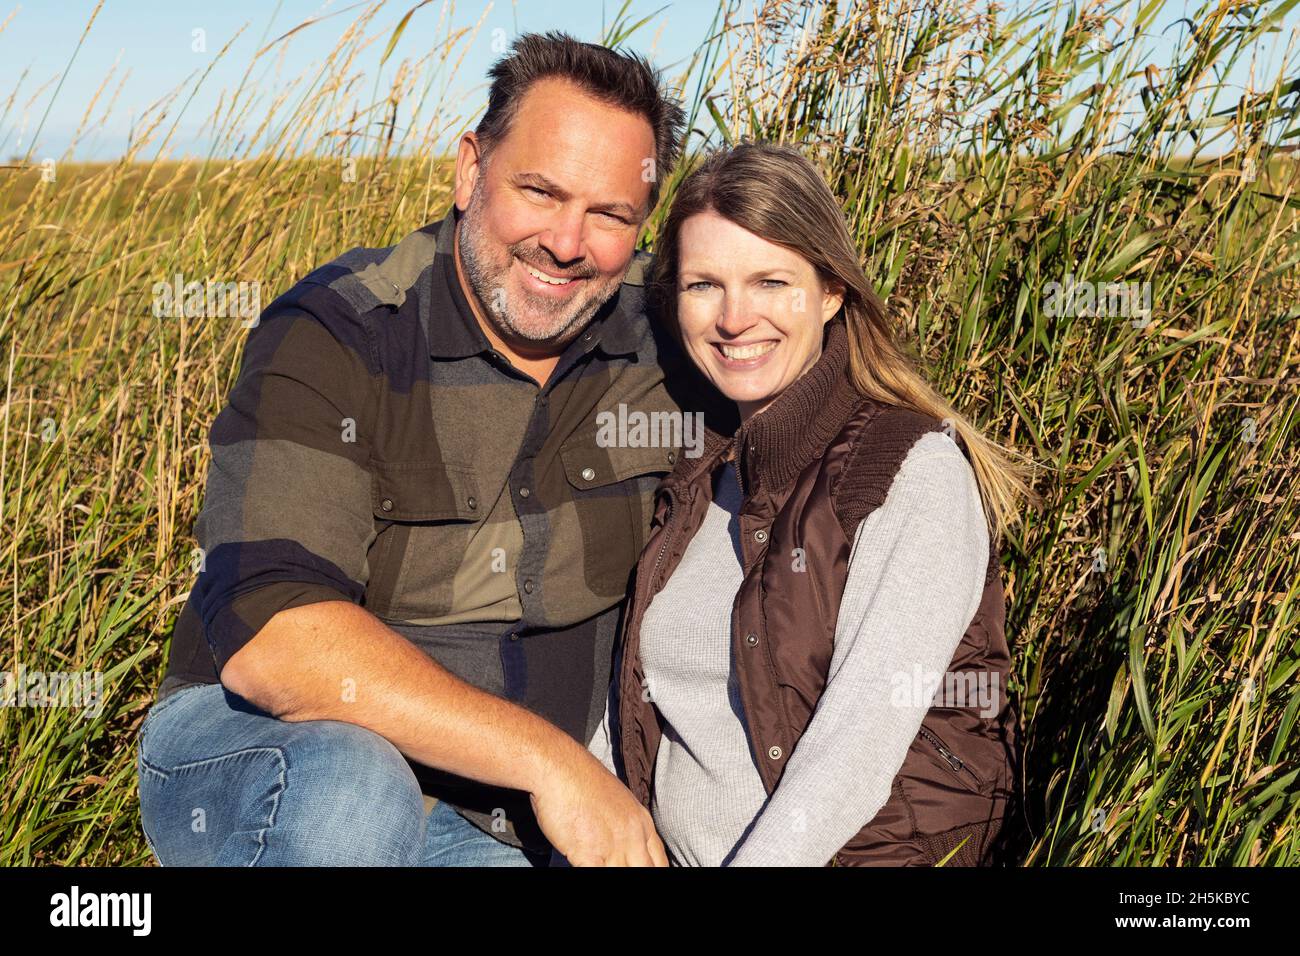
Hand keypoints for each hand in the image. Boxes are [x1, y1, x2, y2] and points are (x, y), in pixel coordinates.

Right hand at [529, 752, 667, 866]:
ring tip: (602, 865)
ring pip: (624, 874)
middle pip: (646, 870)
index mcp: (642, 822)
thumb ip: (626, 825)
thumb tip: (624, 845)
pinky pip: (597, 875)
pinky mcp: (589, 854)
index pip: (660, 861)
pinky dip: (589, 874)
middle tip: (619, 866)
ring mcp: (613, 847)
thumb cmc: (581, 780)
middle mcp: (633, 836)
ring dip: (613, 870)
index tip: (641, 868)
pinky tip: (583, 865)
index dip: (653, 870)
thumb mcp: (618, 799)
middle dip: (637, 872)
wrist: (559, 767)